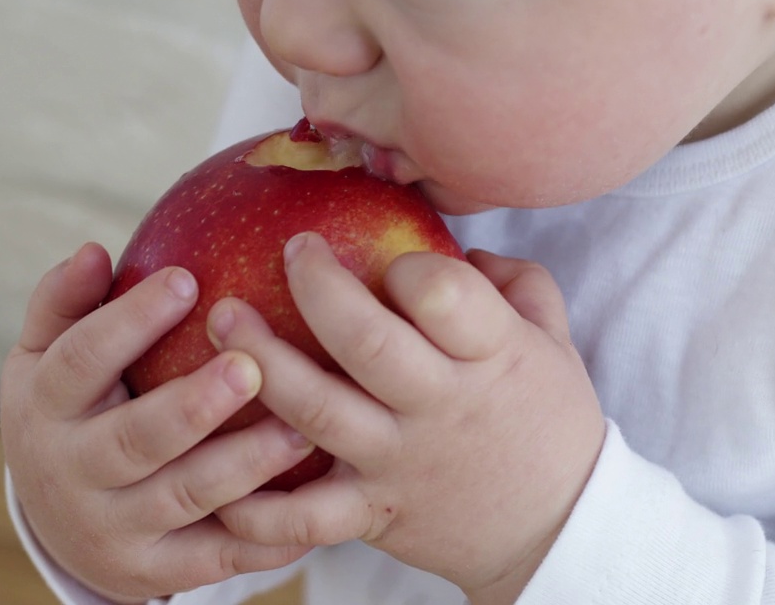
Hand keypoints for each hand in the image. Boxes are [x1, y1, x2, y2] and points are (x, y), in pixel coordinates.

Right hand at [0, 243, 315, 603]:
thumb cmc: (70, 410)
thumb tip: (95, 250)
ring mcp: (112, 528)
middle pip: (134, 440)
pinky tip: (309, 500)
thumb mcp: (47, 356)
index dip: (130, 321)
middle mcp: (72, 472)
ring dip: (243, 466)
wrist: (59, 522)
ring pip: (183, 499)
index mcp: (45, 406)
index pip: (81, 360)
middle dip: (193, 406)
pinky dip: (262, 537)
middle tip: (252, 367)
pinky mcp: (153, 572)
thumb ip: (64, 303)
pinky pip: (215, 557)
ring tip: (301, 429)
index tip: (187, 279)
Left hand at [207, 233, 605, 603]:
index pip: (442, 295)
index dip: (408, 268)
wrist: (556, 529)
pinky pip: (305, 516)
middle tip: (289, 250)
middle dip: (315, 288)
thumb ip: (515, 282)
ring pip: (317, 411)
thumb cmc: (548, 421)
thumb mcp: (553, 341)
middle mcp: (439, 407)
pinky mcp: (372, 512)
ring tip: (222, 318)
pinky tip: (217, 471)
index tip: (389, 261)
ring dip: (262, 363)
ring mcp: (399, 461)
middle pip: (363, 342)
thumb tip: (460, 244)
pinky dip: (258, 507)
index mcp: (491, 357)